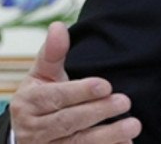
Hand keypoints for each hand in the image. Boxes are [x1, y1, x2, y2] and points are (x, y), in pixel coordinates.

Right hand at [10, 22, 141, 142]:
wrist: (26, 135)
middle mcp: (33, 130)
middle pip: (68, 122)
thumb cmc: (41, 98)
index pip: (55, 97)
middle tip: (125, 101)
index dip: (80, 92)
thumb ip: (53, 53)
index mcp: (27, 103)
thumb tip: (58, 27)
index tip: (106, 85)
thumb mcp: (42, 75)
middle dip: (98, 112)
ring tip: (133, 125)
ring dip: (108, 136)